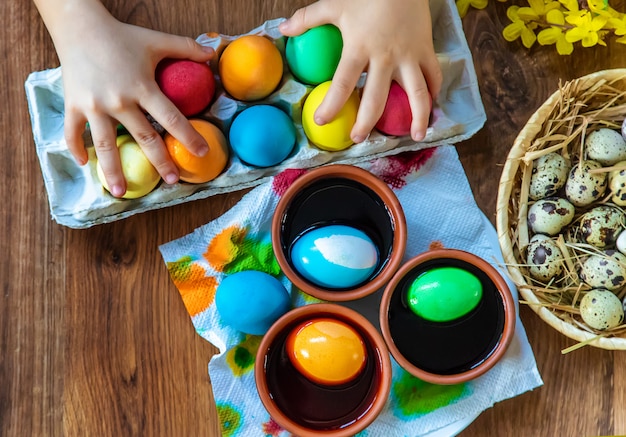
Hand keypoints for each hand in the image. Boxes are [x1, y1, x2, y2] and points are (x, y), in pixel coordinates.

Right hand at [41, 1, 213, 196]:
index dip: (189, 137)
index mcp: (143, 87)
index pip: (171, 118)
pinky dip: (77, 149)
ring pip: (107, 145)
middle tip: (171, 181)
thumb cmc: (121, 36)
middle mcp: (119, 101)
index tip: (202, 153)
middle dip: (160, 162)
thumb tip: (213, 53)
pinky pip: (73, 133)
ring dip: (114, 171)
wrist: (79, 26)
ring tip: (121, 192)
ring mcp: (94, 106)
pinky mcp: (73, 105)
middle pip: (144, 138)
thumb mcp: (156, 40)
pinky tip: (85, 164)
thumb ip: (185, 48)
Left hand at [280, 0, 441, 142]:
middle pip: (376, 99)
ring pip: (416, 93)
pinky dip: (434, 93)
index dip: (331, 105)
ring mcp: (409, 56)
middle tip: (358, 138)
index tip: (321, 121)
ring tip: (415, 136)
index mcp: (359, 48)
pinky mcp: (426, 50)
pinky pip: (433, 76)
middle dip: (367, 122)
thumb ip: (308, 19)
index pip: (342, 84)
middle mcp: (385, 58)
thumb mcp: (334, 3)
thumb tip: (282, 30)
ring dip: (417, 117)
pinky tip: (430, 109)